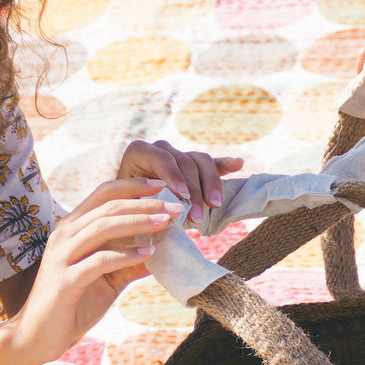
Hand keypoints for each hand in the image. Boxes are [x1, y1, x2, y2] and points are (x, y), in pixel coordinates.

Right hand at [9, 178, 183, 364]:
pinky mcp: (65, 281)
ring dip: (138, 222)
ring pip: (102, 227)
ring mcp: (61, 256)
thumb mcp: (107, 279)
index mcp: (72, 228)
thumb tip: (161, 251)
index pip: (104, 194)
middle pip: (108, 207)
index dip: (134, 186)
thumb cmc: (73, 304)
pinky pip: (99, 261)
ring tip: (166, 224)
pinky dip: (126, 256)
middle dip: (144, 205)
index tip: (163, 186)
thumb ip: (129, 263)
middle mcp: (64, 236)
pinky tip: (148, 254)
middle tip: (175, 207)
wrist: (38, 336)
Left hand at [117, 140, 242, 222]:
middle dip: (193, 190)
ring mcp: (180, 156)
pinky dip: (225, 164)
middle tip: (197, 216)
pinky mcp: (195, 166)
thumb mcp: (128, 206)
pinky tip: (239, 164)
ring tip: (214, 205)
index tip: (181, 196)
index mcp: (139, 152)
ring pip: (201, 161)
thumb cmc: (125, 212)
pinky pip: (212, 163)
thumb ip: (142, 203)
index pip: (161, 157)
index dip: (173, 176)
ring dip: (211, 184)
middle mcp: (161, 149)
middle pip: (185, 161)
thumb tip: (165, 208)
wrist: (131, 214)